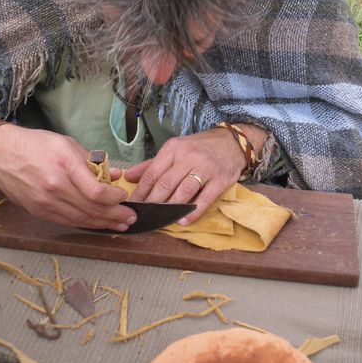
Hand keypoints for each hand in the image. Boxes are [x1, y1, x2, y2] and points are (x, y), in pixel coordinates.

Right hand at [0, 124, 136, 230]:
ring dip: (103, 224)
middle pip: (91, 208)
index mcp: (64, 164)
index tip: (124, 196)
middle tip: (131, 218)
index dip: (114, 198)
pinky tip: (98, 224)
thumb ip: (91, 161)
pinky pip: (67, 221)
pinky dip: (85, 224)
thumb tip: (115, 176)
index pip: (96, 190)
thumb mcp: (67, 143)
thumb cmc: (36, 144)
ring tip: (120, 225)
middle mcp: (55, 186)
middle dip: (115, 215)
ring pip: (80, 219)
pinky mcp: (38, 211)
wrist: (0, 154)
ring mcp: (45, 201)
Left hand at [123, 128, 247, 224]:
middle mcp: (188, 157)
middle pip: (166, 184)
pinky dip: (193, 211)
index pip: (152, 173)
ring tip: (160, 220)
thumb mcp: (175, 149)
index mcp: (174, 148)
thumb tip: (129, 176)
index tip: (132, 205)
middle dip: (152, 202)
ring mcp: (205, 168)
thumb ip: (152, 164)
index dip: (141, 191)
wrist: (232, 142)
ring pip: (184, 191)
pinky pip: (205, 198)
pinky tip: (184, 220)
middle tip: (143, 216)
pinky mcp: (220, 180)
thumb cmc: (199, 148)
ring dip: (171, 208)